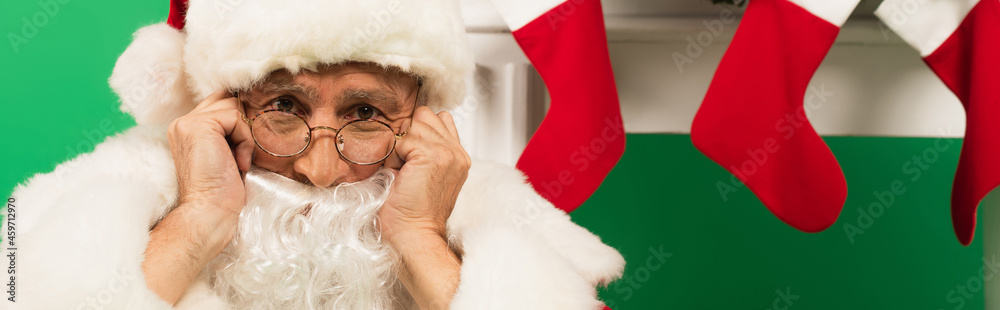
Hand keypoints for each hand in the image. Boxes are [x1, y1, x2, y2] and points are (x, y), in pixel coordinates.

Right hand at [147, 90, 253, 303]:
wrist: (211, 213)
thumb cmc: (223, 192)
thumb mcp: (228, 154)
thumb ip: (230, 132)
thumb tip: (255, 113)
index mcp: (187, 129)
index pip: (220, 103)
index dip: (241, 117)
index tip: (251, 140)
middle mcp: (183, 122)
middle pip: (228, 100)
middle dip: (245, 123)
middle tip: (247, 152)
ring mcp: (188, 122)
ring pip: (234, 108)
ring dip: (246, 135)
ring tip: (239, 161)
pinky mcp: (199, 126)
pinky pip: (237, 118)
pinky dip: (245, 140)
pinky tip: (238, 163)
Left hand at [381, 107, 469, 241]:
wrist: (414, 235)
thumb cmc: (412, 213)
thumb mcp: (425, 176)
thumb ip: (426, 150)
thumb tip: (408, 129)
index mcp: (457, 156)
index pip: (437, 118)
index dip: (417, 133)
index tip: (409, 158)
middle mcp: (457, 152)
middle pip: (424, 115)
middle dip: (408, 135)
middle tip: (405, 166)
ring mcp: (448, 152)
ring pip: (414, 123)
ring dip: (401, 146)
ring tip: (404, 172)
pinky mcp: (434, 156)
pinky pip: (403, 139)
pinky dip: (395, 156)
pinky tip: (401, 176)